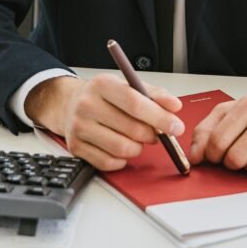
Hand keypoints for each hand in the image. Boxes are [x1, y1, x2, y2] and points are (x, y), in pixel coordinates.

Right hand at [25, 73, 184, 170]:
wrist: (70, 104)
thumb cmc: (104, 96)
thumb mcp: (128, 86)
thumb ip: (154, 94)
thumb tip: (174, 106)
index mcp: (102, 84)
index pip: (135, 103)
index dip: (159, 117)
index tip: (176, 126)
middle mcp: (87, 105)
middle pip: (131, 129)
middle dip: (152, 135)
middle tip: (156, 133)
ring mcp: (79, 127)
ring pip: (122, 149)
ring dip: (138, 148)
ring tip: (138, 140)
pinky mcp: (76, 147)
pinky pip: (109, 162)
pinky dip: (122, 160)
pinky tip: (122, 148)